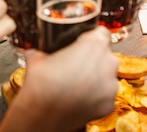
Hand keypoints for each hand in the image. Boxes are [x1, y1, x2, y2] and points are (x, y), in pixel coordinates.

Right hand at [0, 27, 117, 131]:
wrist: (41, 114)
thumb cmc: (42, 83)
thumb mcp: (37, 57)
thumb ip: (42, 51)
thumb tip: (36, 52)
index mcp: (93, 44)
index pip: (101, 33)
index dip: (91, 38)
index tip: (83, 44)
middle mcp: (107, 63)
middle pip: (105, 55)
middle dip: (93, 59)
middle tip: (75, 65)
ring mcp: (110, 85)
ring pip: (106, 76)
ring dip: (95, 78)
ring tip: (75, 83)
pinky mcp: (109, 104)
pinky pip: (104, 95)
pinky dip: (95, 96)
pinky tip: (78, 97)